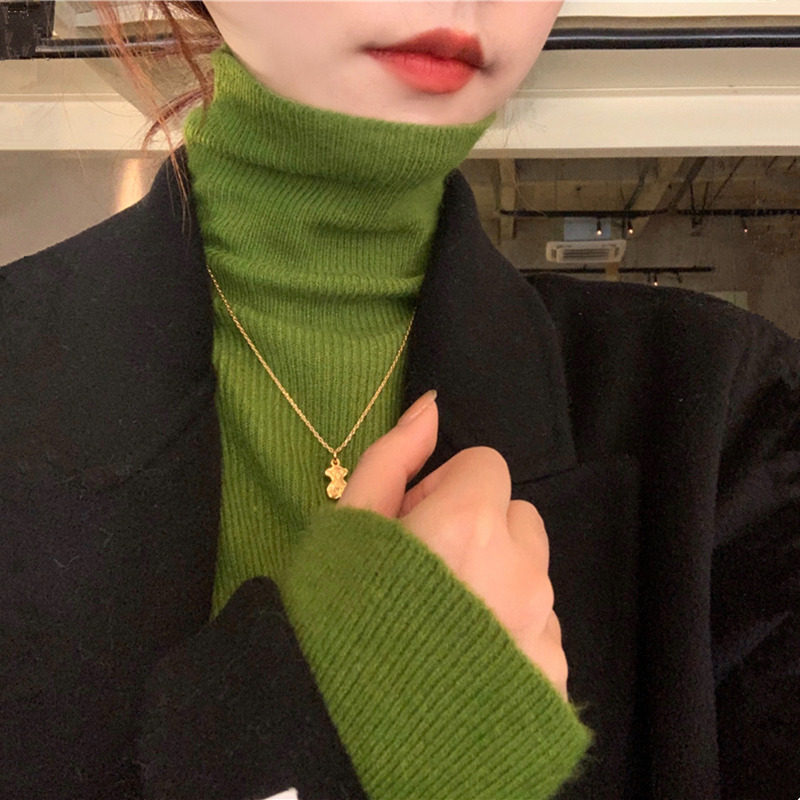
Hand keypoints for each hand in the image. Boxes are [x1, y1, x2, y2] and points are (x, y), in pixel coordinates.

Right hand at [340, 391, 568, 700]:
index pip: (486, 466)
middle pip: (517, 518)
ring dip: (499, 580)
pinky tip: (469, 662)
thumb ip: (395, 456)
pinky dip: (513, 634)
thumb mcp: (347, 525)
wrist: (342, 735)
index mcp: (470, 523)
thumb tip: (432, 405)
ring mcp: (540, 628)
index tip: (414, 523)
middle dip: (481, 529)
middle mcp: (521, 571)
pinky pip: (541, 630)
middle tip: (430, 571)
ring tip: (447, 623)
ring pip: (533, 573)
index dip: (445, 488)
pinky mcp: (550, 678)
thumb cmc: (335, 618)